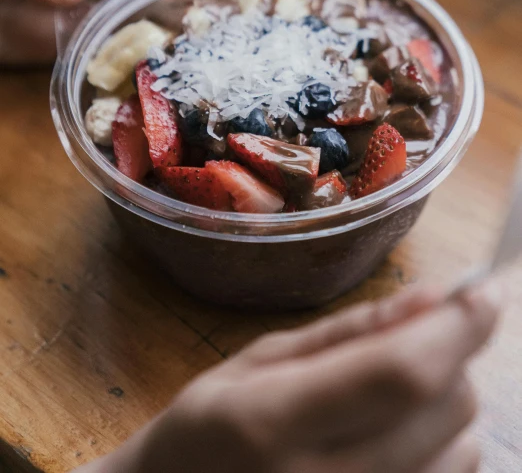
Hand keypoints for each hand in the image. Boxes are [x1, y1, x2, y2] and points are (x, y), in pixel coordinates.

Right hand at [81, 280, 500, 472]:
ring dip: (448, 404)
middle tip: (416, 335)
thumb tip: (433, 295)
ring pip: (464, 451)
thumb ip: (349, 331)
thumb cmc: (207, 429)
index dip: (455, 328)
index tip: (484, 289)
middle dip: (450, 355)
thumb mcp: (259, 362)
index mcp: (273, 423)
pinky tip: (398, 435)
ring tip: (392, 394)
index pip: (397, 373)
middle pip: (445, 409)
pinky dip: (444, 447)